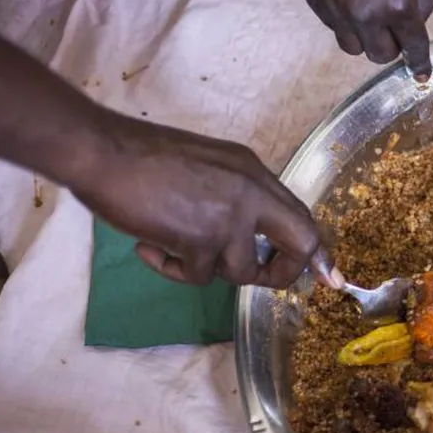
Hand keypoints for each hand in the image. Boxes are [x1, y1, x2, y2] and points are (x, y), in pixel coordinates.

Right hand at [72, 112, 320, 287]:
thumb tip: (251, 237)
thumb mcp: (208, 167)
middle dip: (286, 271)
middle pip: (301, 241)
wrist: (102, 152)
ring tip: (171, 246)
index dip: (313, 251)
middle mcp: (252, 192)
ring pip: (240, 270)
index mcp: (254, 173)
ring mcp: (230, 216)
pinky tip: (148, 246)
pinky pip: (198, 277)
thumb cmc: (141, 157)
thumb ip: (235, 196)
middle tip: (264, 280)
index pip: (300, 215)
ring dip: (206, 269)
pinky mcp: (203, 239)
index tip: (330, 277)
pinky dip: (171, 269)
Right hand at [286, 0, 432, 76]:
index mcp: (397, 4)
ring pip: (353, 48)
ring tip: (367, 12)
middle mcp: (365, 15)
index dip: (418, 63)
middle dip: (390, 46)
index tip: (420, 74)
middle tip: (392, 27)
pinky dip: (345, 21)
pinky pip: (334, 28)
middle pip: (380, 56)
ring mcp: (336, 12)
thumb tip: (416, 26)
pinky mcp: (315, 4)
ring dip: (365, 38)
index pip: (412, 48)